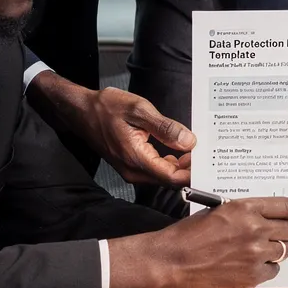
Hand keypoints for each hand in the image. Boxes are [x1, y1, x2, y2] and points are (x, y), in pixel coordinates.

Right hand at [34, 72, 192, 185]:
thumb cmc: (105, 108)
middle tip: (206, 152)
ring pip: (163, 176)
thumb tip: (188, 142)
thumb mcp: (139, 109)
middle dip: (190, 169)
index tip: (207, 159)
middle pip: (170, 180)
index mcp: (135, 158)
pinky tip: (179, 150)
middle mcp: (133, 170)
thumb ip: (165, 127)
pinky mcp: (131, 165)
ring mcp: (131, 170)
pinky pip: (156, 170)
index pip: (172, 177)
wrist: (81, 111)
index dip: (193, 171)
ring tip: (196, 149)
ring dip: (181, 166)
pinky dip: (170, 163)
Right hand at [111, 197, 287, 287]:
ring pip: (283, 251)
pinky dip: (265, 269)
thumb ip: (243, 213)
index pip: (286, 206)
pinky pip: (273, 271)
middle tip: (276, 237)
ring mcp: (256, 253)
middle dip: (284, 233)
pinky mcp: (252, 275)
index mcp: (246, 208)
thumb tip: (263, 217)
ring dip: (273, 252)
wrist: (171, 260)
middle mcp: (255, 228)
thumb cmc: (188, 235)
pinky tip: (250, 267)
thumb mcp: (217, 211)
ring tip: (256, 253)